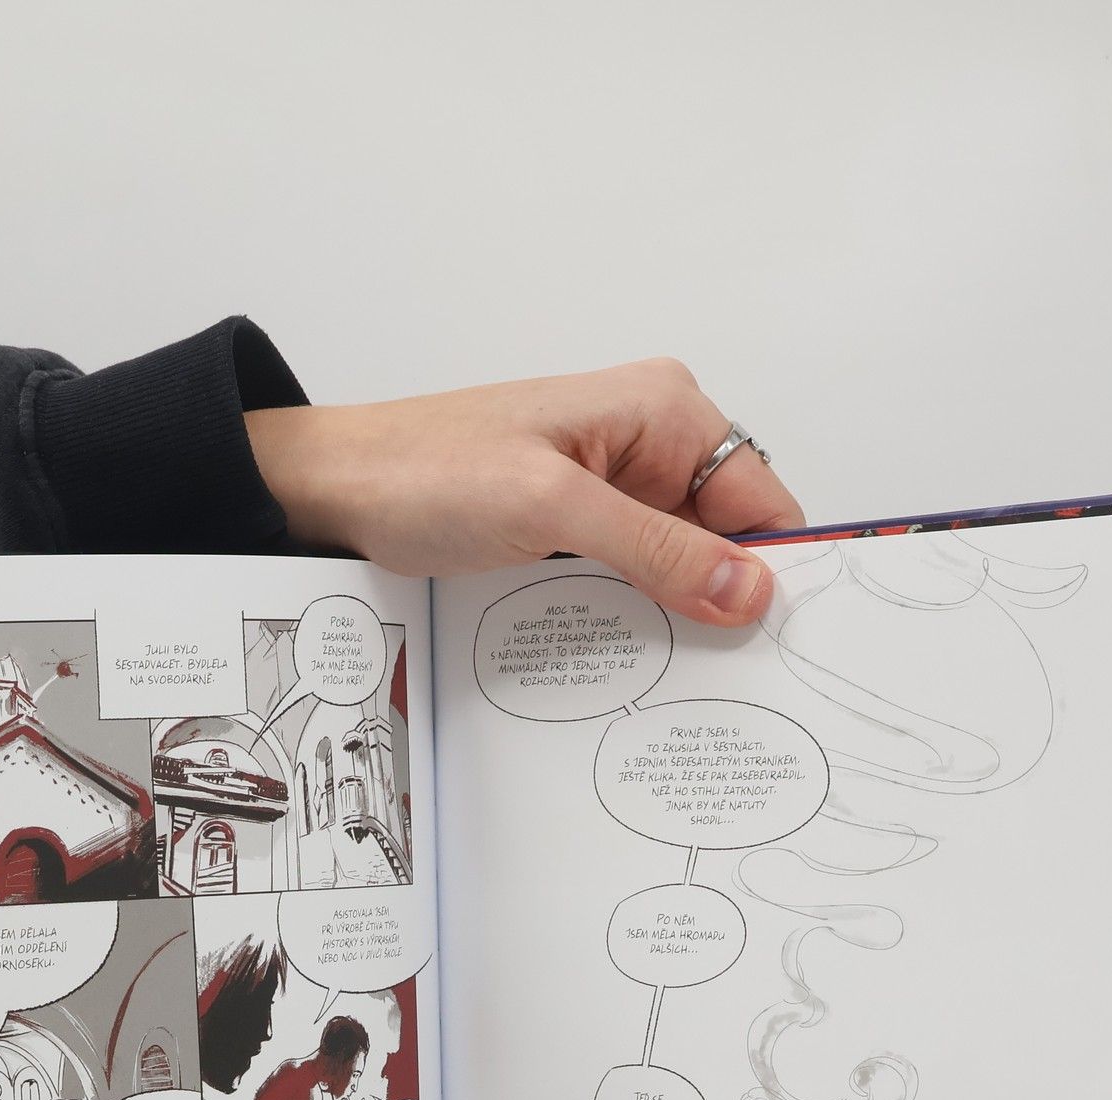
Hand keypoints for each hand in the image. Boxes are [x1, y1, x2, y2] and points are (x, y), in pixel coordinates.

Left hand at [246, 360, 804, 628]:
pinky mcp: (578, 525)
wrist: (336, 488)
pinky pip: (633, 577)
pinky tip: (624, 653)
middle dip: (723, 601)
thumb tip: (750, 588)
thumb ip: (656, 550)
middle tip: (718, 676)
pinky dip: (634, 614)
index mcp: (663, 412)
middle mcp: (650, 442)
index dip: (775, 572)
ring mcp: (613, 487)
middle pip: (728, 539)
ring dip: (676, 615)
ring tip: (666, 671)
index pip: (763, 500)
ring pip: (681, 566)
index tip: (773, 644)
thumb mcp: (552, 510)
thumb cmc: (427, 471)